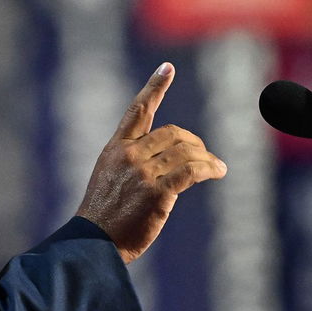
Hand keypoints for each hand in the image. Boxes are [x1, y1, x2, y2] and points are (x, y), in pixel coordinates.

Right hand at [74, 62, 227, 263]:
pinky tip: (218, 172)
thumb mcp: (108, 177)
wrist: (93, 242)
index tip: (168, 67)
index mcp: (115, 148)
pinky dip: (209, 168)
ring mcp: (142, 172)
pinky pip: (192, 172)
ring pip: (186, 151)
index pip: (137, 110)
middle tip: (205, 157)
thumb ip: (132, 162)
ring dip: (206, 158)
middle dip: (194, 143)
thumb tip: (167, 157)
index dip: (154, 86)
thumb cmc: (103, 216)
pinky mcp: (157, 192)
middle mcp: (129, 154)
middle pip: (174, 134)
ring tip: (216, 167)